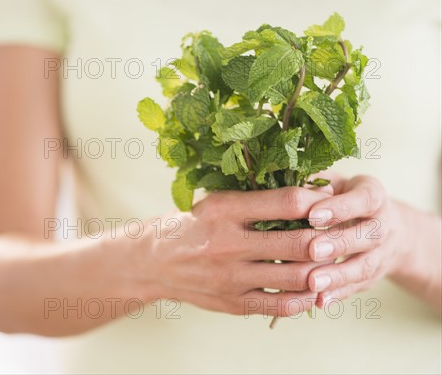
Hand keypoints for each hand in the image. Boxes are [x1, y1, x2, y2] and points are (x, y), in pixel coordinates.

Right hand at [140, 187, 333, 317]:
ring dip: (323, 269)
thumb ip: (259, 197)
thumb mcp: (218, 201)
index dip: (318, 202)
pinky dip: (306, 297)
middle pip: (298, 242)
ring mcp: (231, 277)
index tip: (331, 201)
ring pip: (296, 276)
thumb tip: (315, 194)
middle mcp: (227, 243)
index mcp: (225, 209)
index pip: (286, 202)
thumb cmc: (196, 224)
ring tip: (334, 259)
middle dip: (329, 238)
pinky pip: (281, 305)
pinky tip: (314, 287)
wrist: (156, 262)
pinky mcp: (234, 303)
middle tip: (343, 234)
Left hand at [304, 175, 405, 306]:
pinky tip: (318, 302)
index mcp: (373, 196)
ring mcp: (380, 254)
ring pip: (364, 266)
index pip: (362, 200)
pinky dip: (338, 295)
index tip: (313, 215)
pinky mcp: (371, 277)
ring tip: (312, 282)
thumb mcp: (335, 182)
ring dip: (338, 276)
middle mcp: (383, 225)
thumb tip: (291, 185)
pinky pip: (356, 288)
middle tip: (311, 249)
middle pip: (368, 235)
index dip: (340, 208)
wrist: (383, 226)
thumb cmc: (343, 197)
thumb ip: (317, 182)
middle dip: (339, 243)